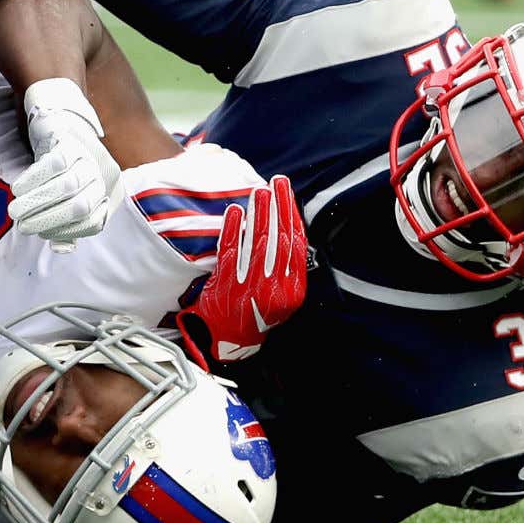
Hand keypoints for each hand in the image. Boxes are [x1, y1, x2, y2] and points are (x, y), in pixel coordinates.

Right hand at [8, 78, 120, 248]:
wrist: (58, 115)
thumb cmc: (63, 161)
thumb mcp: (70, 190)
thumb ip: (70, 219)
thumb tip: (62, 248)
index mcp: (111, 190)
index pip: (94, 223)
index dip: (66, 231)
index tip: (41, 234)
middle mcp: (106, 173)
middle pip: (80, 207)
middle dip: (47, 220)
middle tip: (21, 226)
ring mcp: (91, 155)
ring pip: (66, 188)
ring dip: (37, 202)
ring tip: (15, 209)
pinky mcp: (72, 140)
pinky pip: (53, 165)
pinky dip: (34, 180)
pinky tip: (18, 187)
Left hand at [177, 175, 307, 365]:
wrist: (229, 341)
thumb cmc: (255, 310)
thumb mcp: (281, 293)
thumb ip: (286, 266)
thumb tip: (285, 224)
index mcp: (293, 289)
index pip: (297, 245)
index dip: (292, 215)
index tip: (287, 192)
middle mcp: (275, 289)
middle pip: (279, 240)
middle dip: (279, 207)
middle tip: (277, 182)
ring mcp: (250, 287)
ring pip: (257, 243)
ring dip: (259, 214)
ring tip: (259, 190)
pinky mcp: (227, 287)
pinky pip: (231, 253)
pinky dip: (233, 230)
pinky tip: (235, 210)